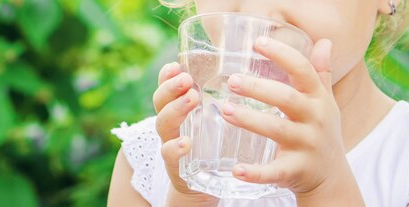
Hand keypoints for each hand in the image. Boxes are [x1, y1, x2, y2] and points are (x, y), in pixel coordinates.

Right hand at [153, 63, 217, 205]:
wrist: (207, 179)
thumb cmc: (214, 140)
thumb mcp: (215, 115)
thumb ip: (224, 94)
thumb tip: (247, 66)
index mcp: (178, 105)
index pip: (166, 85)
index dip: (166, 75)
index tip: (176, 65)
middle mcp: (170, 122)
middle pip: (160, 101)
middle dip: (171, 88)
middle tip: (187, 80)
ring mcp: (170, 142)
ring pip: (163, 123)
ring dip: (175, 109)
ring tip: (191, 98)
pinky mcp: (175, 164)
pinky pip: (169, 155)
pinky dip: (175, 148)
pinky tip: (186, 142)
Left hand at [221, 37, 363, 205]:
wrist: (332, 177)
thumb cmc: (321, 131)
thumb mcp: (325, 101)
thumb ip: (321, 73)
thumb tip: (324, 41)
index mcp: (318, 98)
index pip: (302, 70)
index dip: (282, 54)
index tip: (258, 42)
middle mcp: (314, 119)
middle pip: (286, 99)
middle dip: (259, 89)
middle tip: (232, 81)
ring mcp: (306, 145)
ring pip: (277, 130)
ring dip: (250, 120)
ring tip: (226, 111)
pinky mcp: (296, 170)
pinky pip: (275, 171)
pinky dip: (256, 172)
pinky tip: (236, 170)